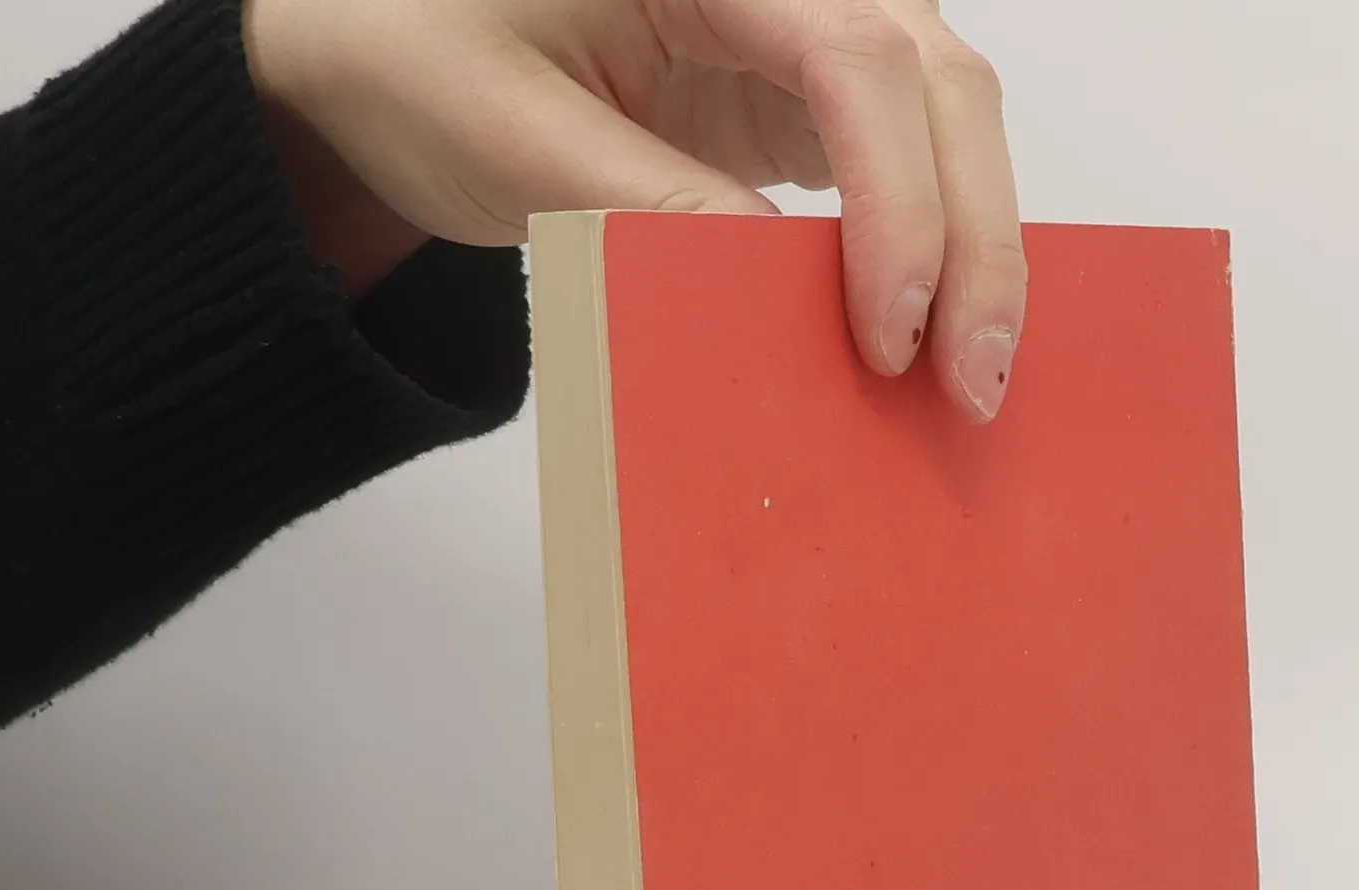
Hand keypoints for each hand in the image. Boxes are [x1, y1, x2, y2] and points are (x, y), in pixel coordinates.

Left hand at [243, 0, 1026, 420]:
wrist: (383, 47)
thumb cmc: (420, 55)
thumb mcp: (513, 138)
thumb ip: (648, 208)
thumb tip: (787, 307)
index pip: (855, 58)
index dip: (897, 202)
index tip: (890, 334)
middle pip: (940, 83)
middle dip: (975, 237)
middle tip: (969, 385)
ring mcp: (804, 34)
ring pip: (948, 118)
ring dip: (973, 247)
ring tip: (964, 379)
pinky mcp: (802, 99)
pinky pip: (907, 162)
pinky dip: (932, 247)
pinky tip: (930, 334)